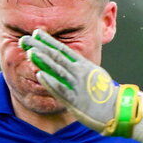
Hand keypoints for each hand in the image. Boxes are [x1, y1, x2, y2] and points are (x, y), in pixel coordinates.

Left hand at [21, 29, 142, 142]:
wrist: (118, 110)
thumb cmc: (106, 94)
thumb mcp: (96, 75)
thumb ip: (83, 68)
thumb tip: (75, 62)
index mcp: (84, 65)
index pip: (63, 49)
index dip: (48, 41)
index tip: (36, 33)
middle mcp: (79, 72)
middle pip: (56, 57)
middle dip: (40, 47)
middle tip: (25, 39)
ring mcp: (77, 86)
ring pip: (57, 70)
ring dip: (43, 60)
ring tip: (30, 51)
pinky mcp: (76, 100)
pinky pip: (61, 89)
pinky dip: (50, 81)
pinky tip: (40, 74)